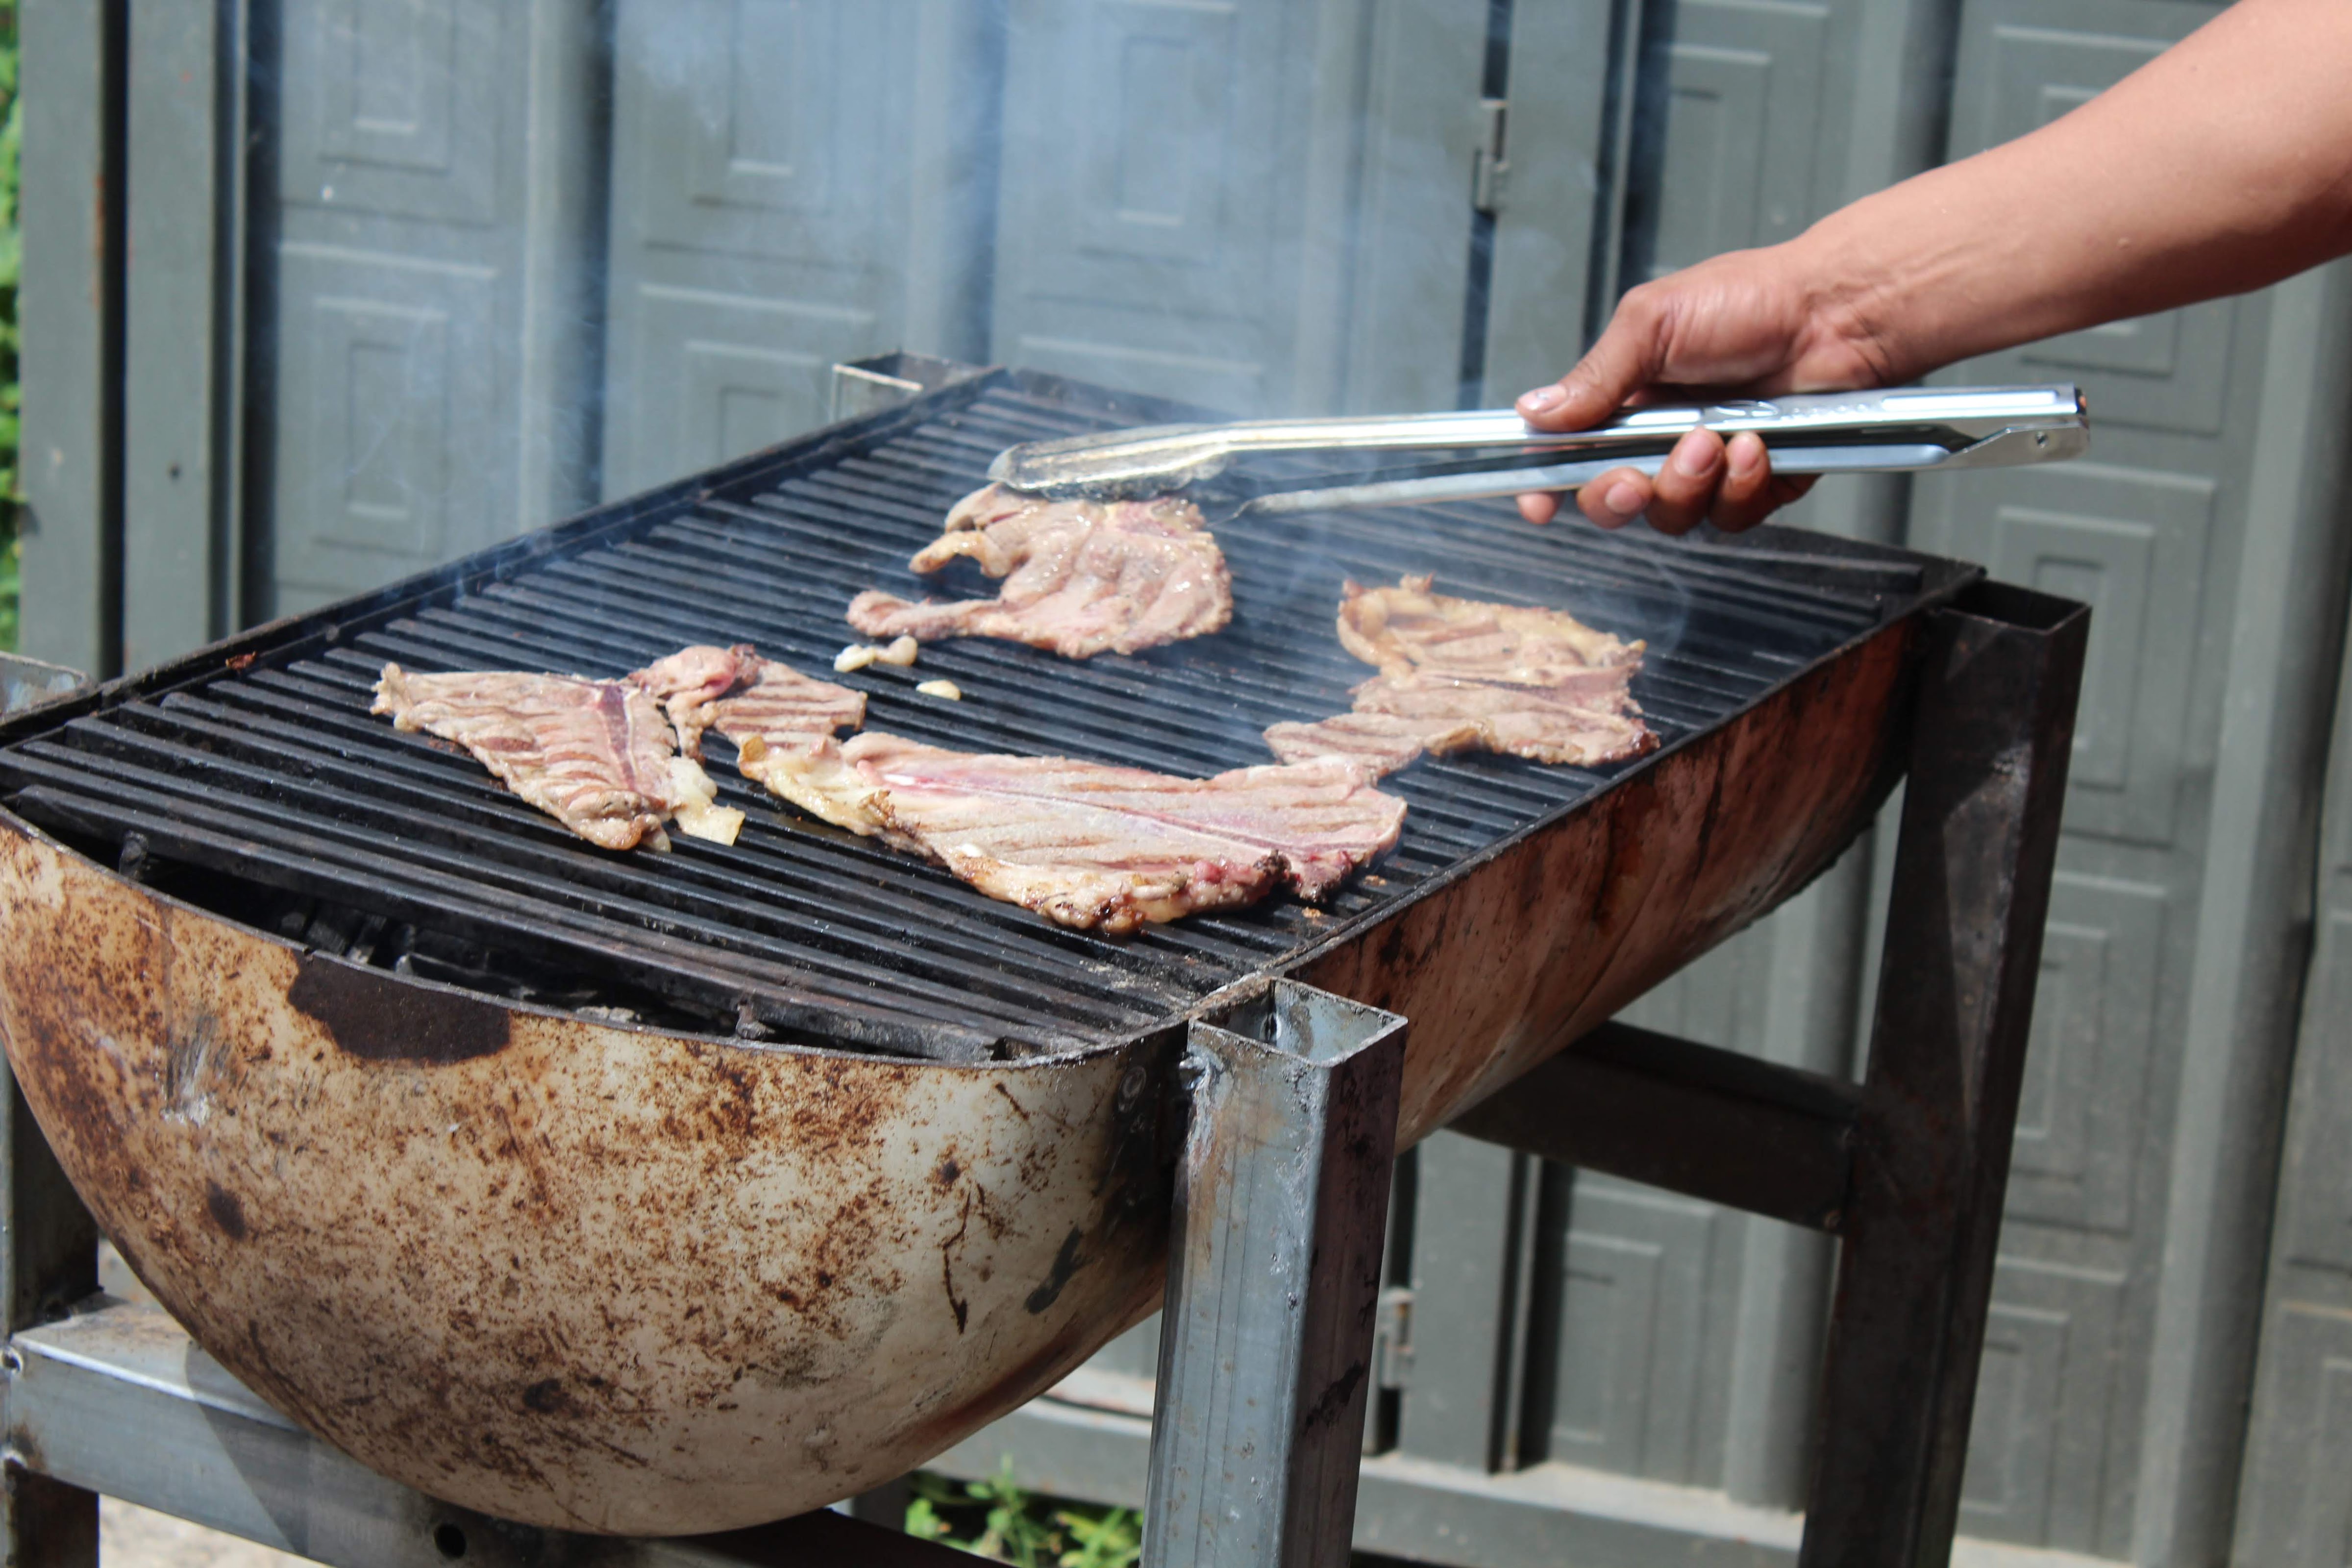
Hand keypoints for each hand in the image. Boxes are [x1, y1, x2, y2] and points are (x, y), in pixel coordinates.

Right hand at [1512, 241, 1897, 531]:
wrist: (1837, 313)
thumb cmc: (1751, 299)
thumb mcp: (1655, 322)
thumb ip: (1596, 375)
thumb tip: (1535, 412)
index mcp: (1625, 400)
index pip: (1568, 454)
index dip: (1547, 484)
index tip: (1539, 504)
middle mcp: (1660, 439)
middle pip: (1612, 501)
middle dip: (1618, 496)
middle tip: (1635, 480)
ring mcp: (1708, 467)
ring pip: (1671, 517)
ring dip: (1688, 485)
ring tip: (1718, 438)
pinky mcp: (1756, 486)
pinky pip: (1730, 518)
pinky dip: (1741, 488)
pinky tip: (1757, 445)